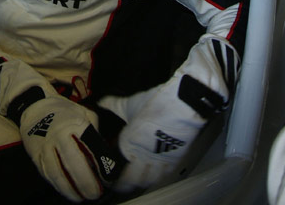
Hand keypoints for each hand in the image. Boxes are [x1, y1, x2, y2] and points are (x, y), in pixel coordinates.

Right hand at [18, 95, 113, 200]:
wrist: (35, 106)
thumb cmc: (64, 111)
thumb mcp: (84, 113)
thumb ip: (95, 131)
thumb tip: (105, 153)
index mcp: (75, 124)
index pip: (91, 147)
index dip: (101, 165)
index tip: (108, 178)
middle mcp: (59, 136)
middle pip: (74, 162)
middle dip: (86, 181)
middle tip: (96, 193)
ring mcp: (46, 146)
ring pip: (58, 172)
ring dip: (70, 188)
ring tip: (81, 197)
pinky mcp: (35, 155)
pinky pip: (47, 174)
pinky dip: (58, 186)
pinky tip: (67, 192)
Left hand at [98, 38, 234, 192]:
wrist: (183, 105)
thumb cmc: (156, 103)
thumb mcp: (130, 104)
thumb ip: (113, 105)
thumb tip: (101, 102)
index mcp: (130, 145)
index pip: (118, 166)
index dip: (113, 171)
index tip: (110, 169)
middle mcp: (144, 158)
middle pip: (132, 181)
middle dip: (124, 182)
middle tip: (120, 180)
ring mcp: (160, 162)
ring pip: (148, 181)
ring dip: (140, 181)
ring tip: (136, 177)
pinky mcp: (175, 160)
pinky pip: (163, 176)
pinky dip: (156, 177)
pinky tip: (154, 172)